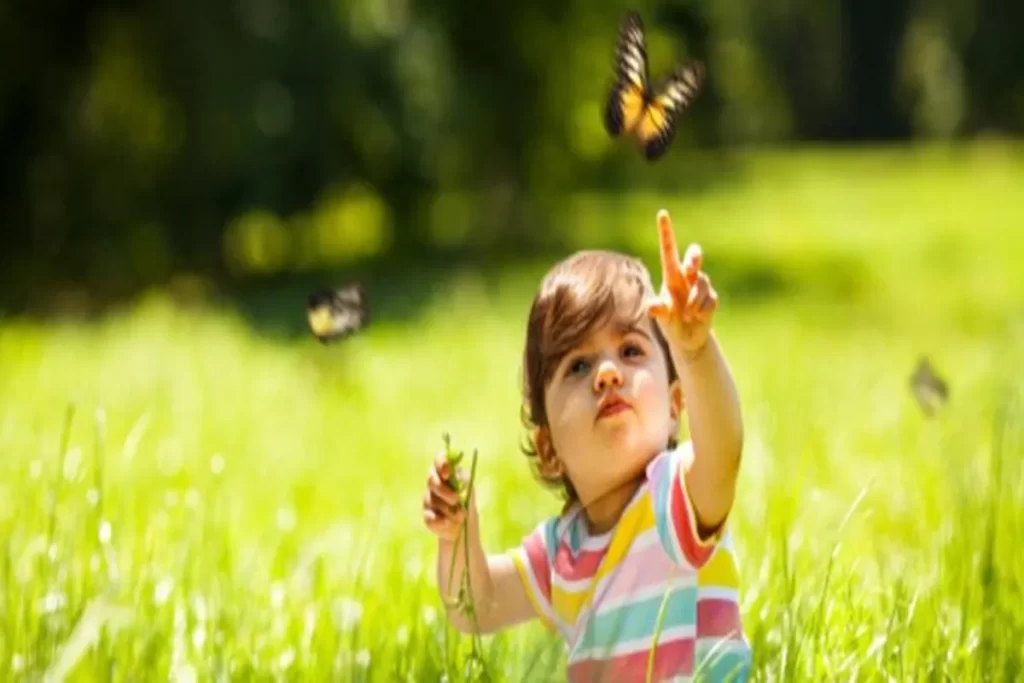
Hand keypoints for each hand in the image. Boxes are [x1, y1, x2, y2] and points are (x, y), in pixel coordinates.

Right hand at [422, 449, 469, 541]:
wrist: (465, 524)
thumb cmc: (466, 500)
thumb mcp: (468, 488)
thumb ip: (462, 480)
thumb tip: (454, 477)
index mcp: (445, 471)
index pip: (439, 459)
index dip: (441, 463)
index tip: (447, 473)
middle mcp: (434, 483)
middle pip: (432, 480)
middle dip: (444, 490)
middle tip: (456, 499)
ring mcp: (428, 499)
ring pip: (432, 500)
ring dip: (448, 509)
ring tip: (461, 516)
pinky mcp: (427, 516)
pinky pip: (430, 517)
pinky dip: (440, 521)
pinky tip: (448, 523)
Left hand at [646, 209, 718, 353]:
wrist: (687, 337)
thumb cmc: (670, 321)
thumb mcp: (662, 317)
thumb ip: (658, 310)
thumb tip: (651, 307)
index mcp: (672, 276)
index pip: (668, 250)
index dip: (666, 232)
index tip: (662, 213)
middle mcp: (687, 277)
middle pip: (693, 258)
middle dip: (694, 259)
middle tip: (690, 267)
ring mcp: (701, 286)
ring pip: (702, 284)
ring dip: (694, 301)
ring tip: (687, 315)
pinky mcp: (712, 298)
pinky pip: (710, 300)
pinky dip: (702, 310)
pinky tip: (697, 318)